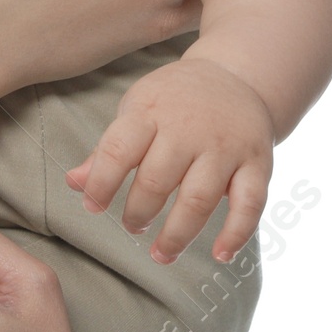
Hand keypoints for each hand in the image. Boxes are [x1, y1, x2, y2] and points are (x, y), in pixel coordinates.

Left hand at [64, 56, 274, 263]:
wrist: (235, 76)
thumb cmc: (172, 102)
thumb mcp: (135, 111)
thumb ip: (107, 150)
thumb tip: (73, 183)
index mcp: (150, 113)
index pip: (119, 150)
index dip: (102, 183)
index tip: (92, 207)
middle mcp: (188, 130)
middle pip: (158, 180)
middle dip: (139, 212)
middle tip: (132, 227)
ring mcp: (225, 147)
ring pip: (200, 198)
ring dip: (178, 234)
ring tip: (160, 253)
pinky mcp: (257, 163)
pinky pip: (251, 203)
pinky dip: (237, 232)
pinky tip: (222, 254)